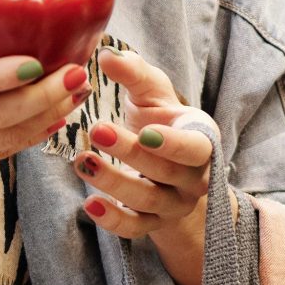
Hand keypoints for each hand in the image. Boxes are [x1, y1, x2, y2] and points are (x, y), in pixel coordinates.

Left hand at [76, 51, 215, 284]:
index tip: (144, 131)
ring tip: (82, 161)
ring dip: (114, 182)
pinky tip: (89, 204)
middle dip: (131, 154)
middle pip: (167, 172)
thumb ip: (134, 73)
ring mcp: (175, 203)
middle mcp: (195, 177)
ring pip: (148, 200)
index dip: (173, 144)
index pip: (197, 148)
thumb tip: (106, 55)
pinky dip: (113, 220)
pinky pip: (136, 229)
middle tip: (97, 130)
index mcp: (202, 140)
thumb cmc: (160, 119)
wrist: (167, 163)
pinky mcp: (153, 223)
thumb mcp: (151, 93)